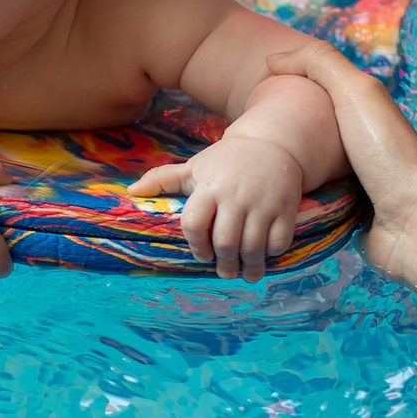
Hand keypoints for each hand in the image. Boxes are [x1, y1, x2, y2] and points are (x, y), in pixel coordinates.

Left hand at [128, 135, 301, 281]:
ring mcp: (262, 203)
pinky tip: (263, 258)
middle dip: (224, 264)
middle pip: (225, 242)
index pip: (194, 223)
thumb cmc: (225, 160)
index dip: (196, 245)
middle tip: (224, 272)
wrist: (272, 144)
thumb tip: (131, 192)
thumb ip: (162, 179)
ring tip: (245, 274)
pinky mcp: (285, 208)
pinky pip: (278, 242)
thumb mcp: (193, 167)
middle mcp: (235, 196)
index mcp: (209, 188)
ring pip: (253, 247)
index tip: (202, 256)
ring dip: (248, 267)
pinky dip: (270, 255)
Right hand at [266, 40, 416, 282]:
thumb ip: (319, 64)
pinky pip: (305, 211)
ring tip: (249, 175)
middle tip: (246, 141)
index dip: (288, 96)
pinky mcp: (342, 223)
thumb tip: (272, 60)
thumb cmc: (391, 155)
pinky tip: (268, 204)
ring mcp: (352, 190)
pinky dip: (289, 207)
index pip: (317, 100)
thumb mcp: (357, 92)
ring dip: (280, 178)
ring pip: (302, 176)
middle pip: (307, 140)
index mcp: (365, 119)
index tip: (256, 100)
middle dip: (279, 141)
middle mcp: (360, 152)